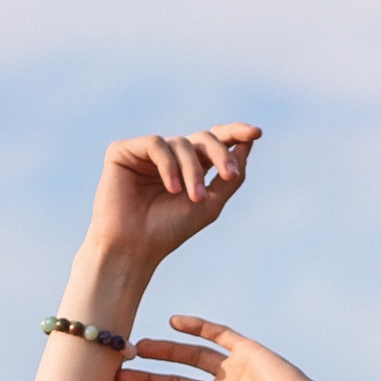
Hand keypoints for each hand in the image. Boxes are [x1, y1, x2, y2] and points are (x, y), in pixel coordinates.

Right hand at [84, 127, 259, 288]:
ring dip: (193, 170)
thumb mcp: (210, 203)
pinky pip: (156, 144)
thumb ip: (230, 175)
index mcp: (188, 166)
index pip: (214, 140)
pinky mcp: (123, 151)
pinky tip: (172, 188)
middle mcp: (168, 155)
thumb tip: (249, 142)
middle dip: (219, 154)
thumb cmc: (169, 230)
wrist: (134, 247)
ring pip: (181, 143)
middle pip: (203, 138)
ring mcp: (146, 152)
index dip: (235, 132)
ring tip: (194, 198)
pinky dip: (169, 165)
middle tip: (229, 175)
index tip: (256, 133)